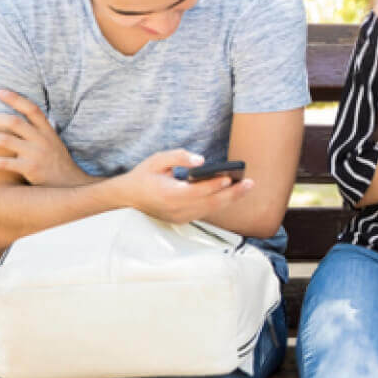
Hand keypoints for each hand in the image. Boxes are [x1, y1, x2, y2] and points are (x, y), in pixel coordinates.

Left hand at [0, 89, 91, 186]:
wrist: (72, 186)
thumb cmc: (59, 165)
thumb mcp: (54, 144)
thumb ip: (40, 132)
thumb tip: (23, 121)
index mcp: (48, 132)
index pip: (32, 109)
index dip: (16, 99)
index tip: (0, 92)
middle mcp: (42, 140)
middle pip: (14, 122)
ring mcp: (36, 154)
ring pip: (5, 140)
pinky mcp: (31, 168)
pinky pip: (5, 163)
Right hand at [116, 150, 253, 224]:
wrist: (127, 198)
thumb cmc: (143, 176)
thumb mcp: (157, 160)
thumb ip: (179, 157)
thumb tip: (202, 160)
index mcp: (168, 194)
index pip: (197, 191)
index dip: (214, 185)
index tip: (229, 177)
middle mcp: (176, 209)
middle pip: (210, 203)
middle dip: (232, 194)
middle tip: (250, 183)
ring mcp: (180, 217)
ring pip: (210, 210)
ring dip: (230, 199)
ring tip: (246, 187)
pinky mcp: (182, 220)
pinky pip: (205, 212)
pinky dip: (219, 203)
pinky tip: (232, 193)